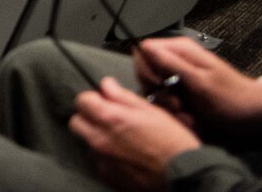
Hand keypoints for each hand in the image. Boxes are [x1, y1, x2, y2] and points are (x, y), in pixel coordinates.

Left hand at [69, 77, 201, 190]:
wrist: (184, 174)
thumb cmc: (172, 140)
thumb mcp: (151, 111)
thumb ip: (123, 96)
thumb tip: (106, 85)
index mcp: (111, 118)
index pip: (82, 101)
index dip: (93, 99)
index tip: (104, 102)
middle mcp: (100, 139)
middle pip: (76, 122)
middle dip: (88, 118)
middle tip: (107, 119)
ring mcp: (102, 160)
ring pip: (87, 143)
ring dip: (97, 138)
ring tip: (120, 140)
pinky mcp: (108, 177)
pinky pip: (98, 161)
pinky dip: (106, 157)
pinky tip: (125, 156)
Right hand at [133, 38, 261, 138]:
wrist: (254, 114)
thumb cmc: (232, 98)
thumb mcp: (201, 83)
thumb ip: (172, 64)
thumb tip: (146, 47)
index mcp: (180, 50)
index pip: (144, 50)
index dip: (146, 69)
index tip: (160, 86)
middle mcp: (177, 60)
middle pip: (146, 71)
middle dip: (157, 92)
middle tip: (176, 104)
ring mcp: (180, 77)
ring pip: (155, 90)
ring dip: (167, 106)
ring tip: (186, 115)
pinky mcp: (183, 93)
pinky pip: (167, 101)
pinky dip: (176, 113)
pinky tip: (190, 119)